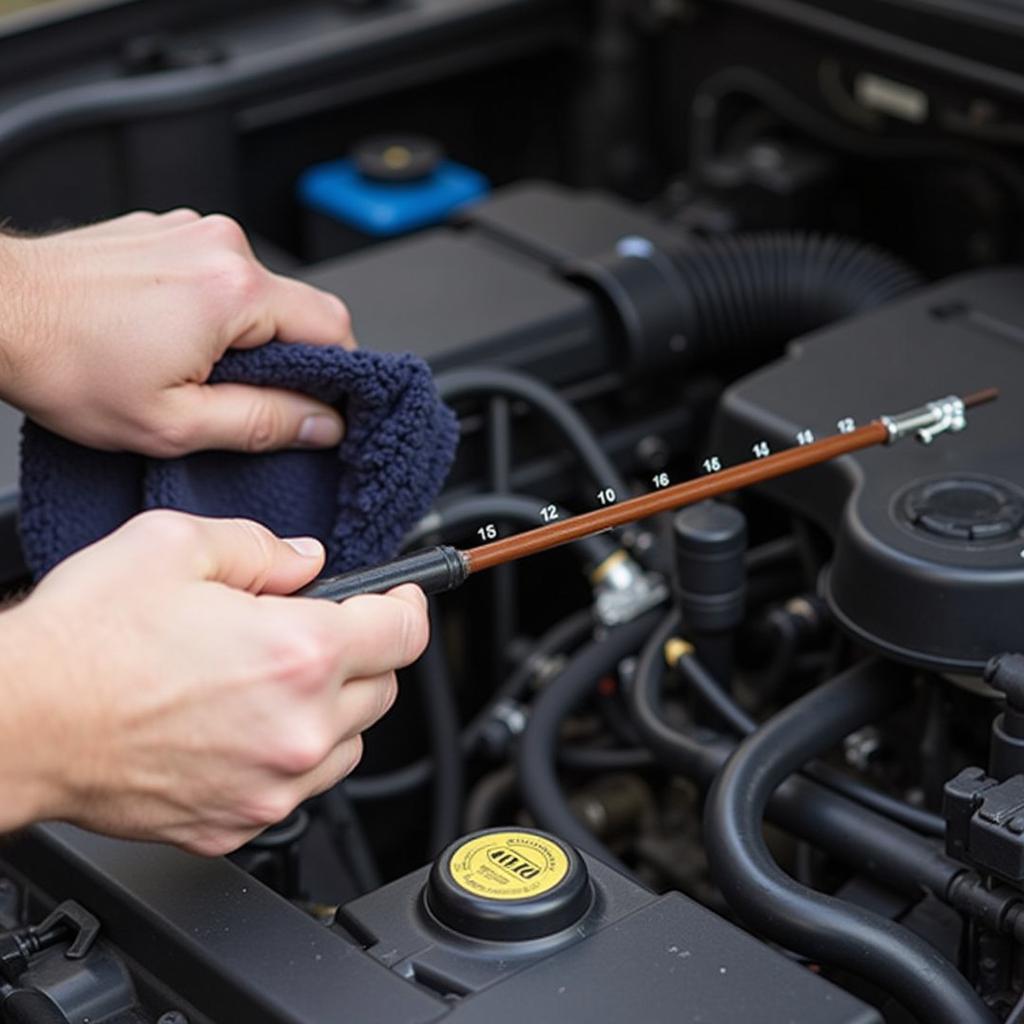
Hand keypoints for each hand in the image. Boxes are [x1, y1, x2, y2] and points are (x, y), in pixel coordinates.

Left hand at [0, 210, 353, 454]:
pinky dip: (211, 309)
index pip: (335, 328)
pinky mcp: (165, 232)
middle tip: (242, 398)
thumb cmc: (64, 363)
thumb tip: (323, 424)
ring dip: (245, 333)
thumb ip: (263, 423)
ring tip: (189, 367)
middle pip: (297, 308)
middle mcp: (221, 246)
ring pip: (257, 292)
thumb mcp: (174, 423)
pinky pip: (217, 272)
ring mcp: (190, 231)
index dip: (340, 374)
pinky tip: (166, 336)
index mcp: (235, 290)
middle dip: (287, 358)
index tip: (321, 406)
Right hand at [0, 510, 427, 854]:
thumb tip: (306, 560)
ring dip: (334, 708)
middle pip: (385, 688)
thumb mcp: (176, 545)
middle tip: (318, 632)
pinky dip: (292, 756)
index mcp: (299, 654)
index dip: (409, 604)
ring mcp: (271, 786)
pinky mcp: (238, 824)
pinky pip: (299, 788)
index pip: (405, 631)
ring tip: (275, 681)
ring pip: (350, 742)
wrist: (21, 723)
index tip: (400, 598)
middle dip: (365, 653)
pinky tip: (245, 727)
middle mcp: (298, 728)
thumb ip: (262, 547)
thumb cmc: (87, 640)